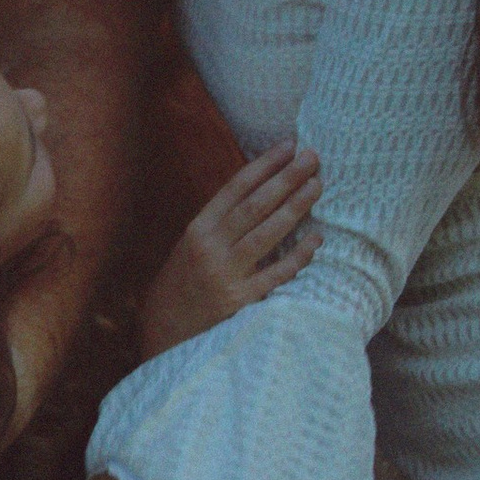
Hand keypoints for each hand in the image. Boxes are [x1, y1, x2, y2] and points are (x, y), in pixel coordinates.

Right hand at [141, 144, 319, 356]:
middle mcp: (210, 247)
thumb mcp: (191, 247)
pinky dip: (298, 255)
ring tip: (317, 185)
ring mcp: (224, 273)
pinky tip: (316, 238)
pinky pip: (275, 274)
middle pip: (255, 205)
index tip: (288, 146)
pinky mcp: (239, 301)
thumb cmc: (182, 285)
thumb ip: (220, 223)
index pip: (236, 188)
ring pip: (267, 233)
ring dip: (295, 206)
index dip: (264, 165)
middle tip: (312, 157)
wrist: (162, 333)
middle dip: (286, 178)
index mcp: (198, 229)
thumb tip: (260, 192)